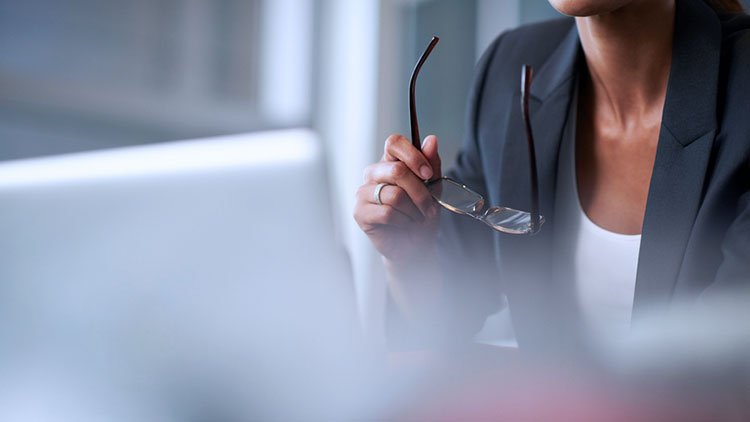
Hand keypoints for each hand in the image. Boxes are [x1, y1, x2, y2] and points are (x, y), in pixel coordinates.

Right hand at [354, 134, 440, 264]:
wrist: (414, 246)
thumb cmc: (420, 216)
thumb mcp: (434, 188)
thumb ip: (432, 164)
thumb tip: (431, 140)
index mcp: (390, 162)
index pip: (394, 143)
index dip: (413, 155)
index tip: (428, 173)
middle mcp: (374, 174)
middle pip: (397, 170)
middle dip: (420, 192)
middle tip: (429, 207)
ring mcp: (363, 192)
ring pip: (395, 194)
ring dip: (413, 210)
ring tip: (417, 218)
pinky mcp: (360, 212)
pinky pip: (387, 212)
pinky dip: (403, 221)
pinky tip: (403, 224)